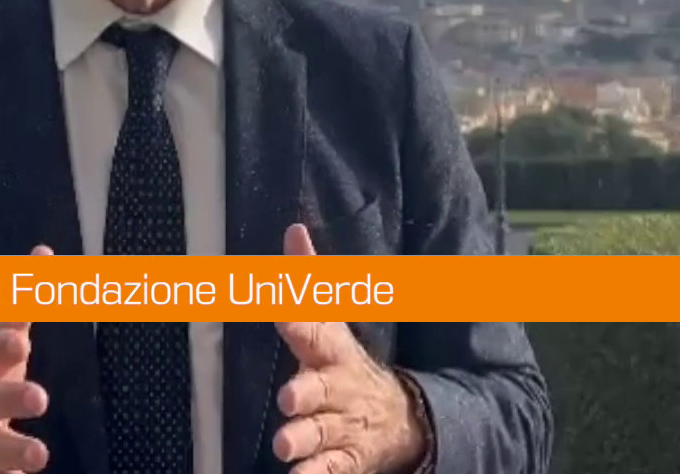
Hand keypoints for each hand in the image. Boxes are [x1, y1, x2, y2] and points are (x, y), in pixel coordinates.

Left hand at [271, 225, 425, 473]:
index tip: (278, 310)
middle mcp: (336, 388)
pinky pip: (330, 470)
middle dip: (305, 393)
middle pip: (322, 388)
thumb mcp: (330, 322)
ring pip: (321, 433)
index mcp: (331, 350)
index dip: (297, 317)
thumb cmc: (345, 365)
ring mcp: (342, 425)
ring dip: (303, 438)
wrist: (401, 419)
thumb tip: (292, 230)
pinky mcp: (344, 459)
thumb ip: (306, 279)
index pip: (314, 329)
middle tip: (288, 398)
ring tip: (283, 447)